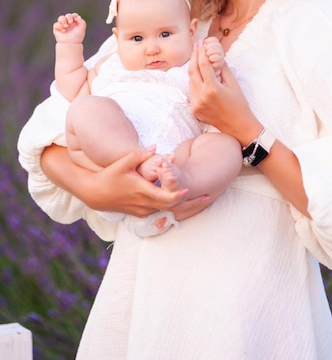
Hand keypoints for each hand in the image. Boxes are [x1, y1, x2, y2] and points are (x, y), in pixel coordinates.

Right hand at [42, 145, 188, 217]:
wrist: (95, 194)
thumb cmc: (109, 176)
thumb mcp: (123, 163)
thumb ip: (140, 154)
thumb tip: (156, 146)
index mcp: (141, 191)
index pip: (164, 197)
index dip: (178, 195)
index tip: (190, 190)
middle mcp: (144, 204)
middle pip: (172, 206)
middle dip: (190, 203)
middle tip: (207, 196)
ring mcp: (143, 211)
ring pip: (168, 211)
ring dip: (185, 207)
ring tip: (202, 200)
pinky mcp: (142, 213)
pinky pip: (161, 212)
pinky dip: (174, 208)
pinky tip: (187, 204)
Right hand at [53, 13, 85, 43]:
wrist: (71, 44)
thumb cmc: (77, 37)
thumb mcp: (82, 29)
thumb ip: (82, 22)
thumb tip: (78, 17)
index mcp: (74, 22)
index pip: (74, 15)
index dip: (74, 16)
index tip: (76, 20)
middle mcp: (68, 22)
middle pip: (67, 15)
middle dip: (69, 17)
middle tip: (70, 22)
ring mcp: (62, 25)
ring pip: (61, 18)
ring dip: (63, 20)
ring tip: (66, 26)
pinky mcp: (57, 28)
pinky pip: (56, 24)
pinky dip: (59, 26)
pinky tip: (63, 31)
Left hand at [189, 40, 258, 144]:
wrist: (238, 126)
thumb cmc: (239, 104)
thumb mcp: (233, 84)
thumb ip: (223, 68)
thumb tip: (215, 54)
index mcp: (213, 89)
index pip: (203, 65)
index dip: (201, 52)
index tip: (201, 43)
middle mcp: (202, 97)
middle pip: (192, 71)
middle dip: (194, 56)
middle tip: (196, 46)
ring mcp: (196, 104)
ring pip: (190, 81)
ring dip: (193, 69)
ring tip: (197, 58)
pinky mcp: (194, 110)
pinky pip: (192, 91)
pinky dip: (194, 82)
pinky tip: (199, 76)